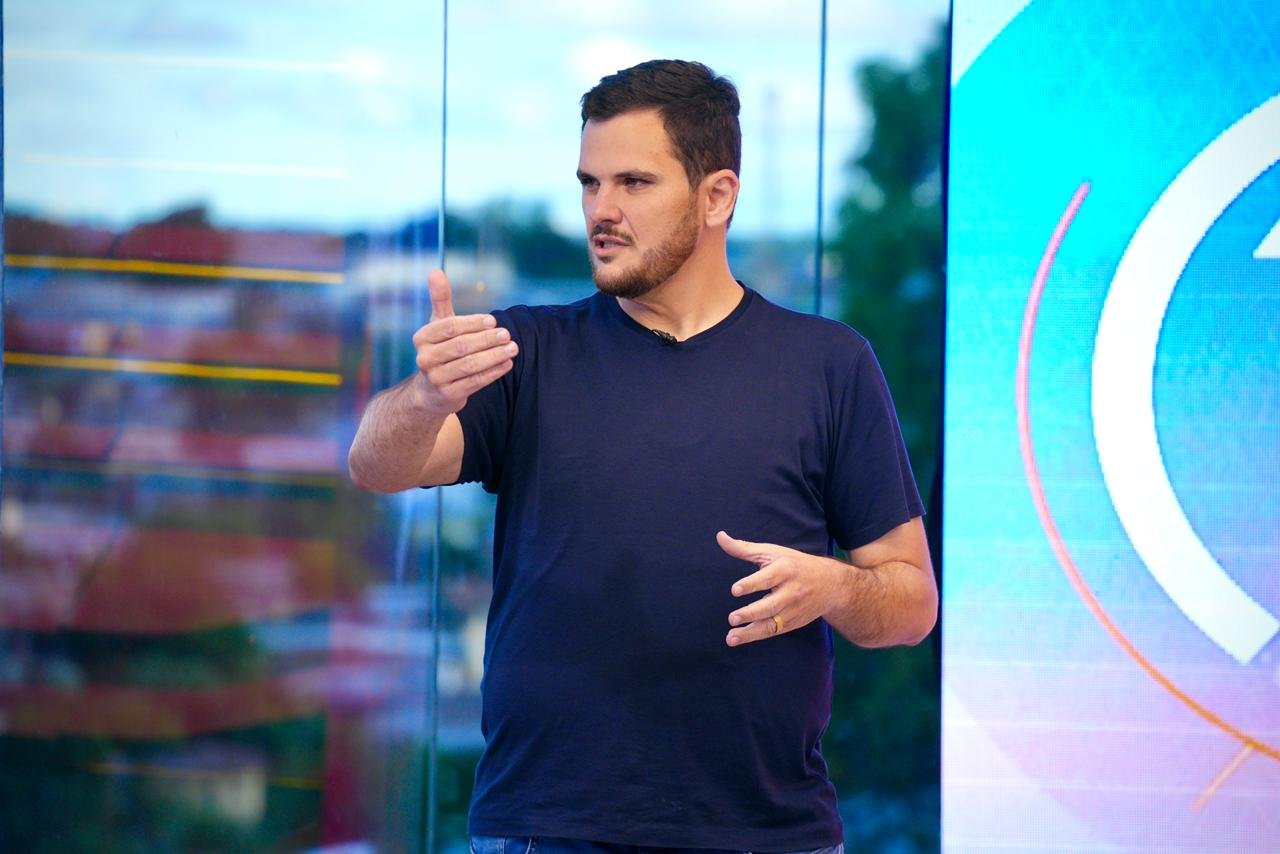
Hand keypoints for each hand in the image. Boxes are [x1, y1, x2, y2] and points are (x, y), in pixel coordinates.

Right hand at [411, 269, 517, 415]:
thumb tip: (436, 270)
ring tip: (513, 348)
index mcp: (422, 337)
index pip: (450, 327)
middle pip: (461, 346)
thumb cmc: (440, 349)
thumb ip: (440, 299)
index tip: (493, 321)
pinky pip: (475, 382)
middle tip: (507, 334)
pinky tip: (507, 364)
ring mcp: (435, 379)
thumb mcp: (438, 324)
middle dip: (487, 340)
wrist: (429, 391)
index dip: (472, 323)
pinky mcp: (448, 396)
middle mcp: (425, 359)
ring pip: (470, 365)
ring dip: (494, 356)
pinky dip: (493, 372)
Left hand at [717, 531, 844, 646]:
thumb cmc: (794, 564)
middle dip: (751, 612)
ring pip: (772, 623)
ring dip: (751, 632)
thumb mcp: (772, 552)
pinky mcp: (793, 623)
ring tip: (731, 637)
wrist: (830, 584)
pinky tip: (740, 638)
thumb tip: (720, 536)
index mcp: (785, 570)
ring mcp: (793, 610)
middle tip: (732, 618)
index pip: (767, 578)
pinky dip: (757, 636)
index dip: (751, 584)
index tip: (734, 590)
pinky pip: (774, 631)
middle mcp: (791, 591)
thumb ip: (744, 548)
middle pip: (771, 605)